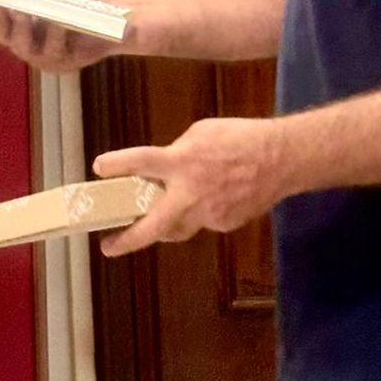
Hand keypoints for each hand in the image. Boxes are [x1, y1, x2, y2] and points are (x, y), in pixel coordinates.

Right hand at [0, 0, 119, 73]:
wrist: (111, 17)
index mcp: (16, 21)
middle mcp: (23, 40)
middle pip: (0, 35)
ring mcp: (40, 55)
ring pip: (21, 46)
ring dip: (21, 29)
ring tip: (22, 12)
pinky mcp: (60, 64)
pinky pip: (53, 50)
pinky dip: (53, 35)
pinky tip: (56, 23)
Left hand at [95, 116, 290, 255]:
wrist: (282, 159)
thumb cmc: (240, 137)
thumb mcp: (201, 134)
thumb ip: (177, 153)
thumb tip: (164, 169)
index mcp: (182, 162)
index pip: (141, 162)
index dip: (116, 164)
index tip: (98, 168)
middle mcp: (191, 193)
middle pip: (153, 226)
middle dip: (128, 240)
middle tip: (107, 246)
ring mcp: (209, 214)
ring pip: (178, 229)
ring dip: (162, 227)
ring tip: (150, 223)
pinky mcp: (225, 224)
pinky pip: (202, 222)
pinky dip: (197, 213)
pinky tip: (209, 198)